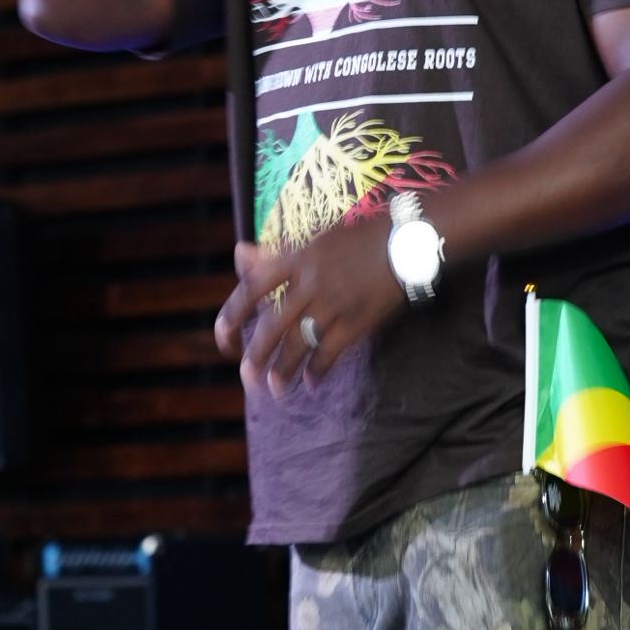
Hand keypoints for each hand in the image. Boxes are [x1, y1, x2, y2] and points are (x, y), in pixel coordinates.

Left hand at [215, 227, 404, 398]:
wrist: (406, 242)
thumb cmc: (358, 240)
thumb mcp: (314, 240)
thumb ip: (275, 255)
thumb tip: (240, 254)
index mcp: (297, 258)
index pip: (253, 287)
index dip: (233, 314)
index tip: (224, 337)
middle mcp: (311, 282)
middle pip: (274, 325)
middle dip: (257, 355)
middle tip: (247, 378)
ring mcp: (334, 304)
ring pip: (300, 343)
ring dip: (284, 370)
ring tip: (274, 389)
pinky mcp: (357, 321)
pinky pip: (331, 351)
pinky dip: (319, 369)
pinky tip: (311, 383)